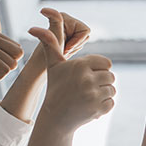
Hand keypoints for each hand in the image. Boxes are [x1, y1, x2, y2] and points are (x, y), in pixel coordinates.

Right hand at [30, 14, 115, 131]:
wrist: (55, 117)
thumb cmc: (55, 88)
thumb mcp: (53, 66)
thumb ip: (50, 45)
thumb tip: (33, 28)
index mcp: (80, 65)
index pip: (106, 63)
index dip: (99, 69)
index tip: (88, 75)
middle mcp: (87, 79)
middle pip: (111, 76)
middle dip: (102, 82)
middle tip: (88, 88)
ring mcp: (93, 95)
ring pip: (112, 90)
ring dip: (103, 94)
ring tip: (88, 97)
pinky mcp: (98, 108)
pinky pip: (111, 102)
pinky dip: (104, 105)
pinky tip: (90, 106)